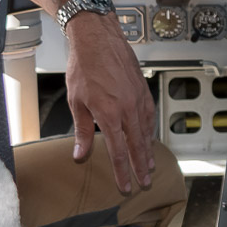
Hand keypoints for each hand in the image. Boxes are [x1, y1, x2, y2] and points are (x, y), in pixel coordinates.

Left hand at [63, 12, 155, 192]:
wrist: (98, 39)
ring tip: (149, 166)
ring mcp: (138, 99)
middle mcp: (128, 109)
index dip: (123, 173)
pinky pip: (149, 116)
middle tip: (144, 184)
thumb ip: (81, 131)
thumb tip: (80, 155)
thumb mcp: (76, 101)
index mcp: (109, 115)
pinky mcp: (142, 90)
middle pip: (137, 146)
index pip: (119, 152)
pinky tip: (148, 137)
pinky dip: (150, 131)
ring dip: (148, 152)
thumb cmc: (84, 66)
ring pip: (146, 132)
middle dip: (141, 168)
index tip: (125, 187)